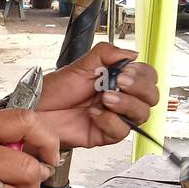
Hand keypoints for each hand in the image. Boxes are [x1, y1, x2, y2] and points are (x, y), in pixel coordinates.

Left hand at [36, 43, 158, 148]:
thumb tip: (132, 53)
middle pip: (151, 97)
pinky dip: (109, 120)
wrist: (37, 109)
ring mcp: (115, 117)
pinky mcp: (105, 134)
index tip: (125, 71)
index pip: (147, 77)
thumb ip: (106, 54)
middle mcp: (121, 98)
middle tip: (120, 82)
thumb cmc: (56, 90)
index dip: (142, 75)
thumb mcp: (81, 65)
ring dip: (126, 104)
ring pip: (141, 114)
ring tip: (105, 98)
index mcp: (118, 79)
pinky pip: (121, 131)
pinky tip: (93, 114)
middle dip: (139, 89)